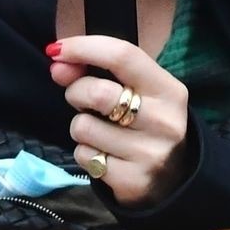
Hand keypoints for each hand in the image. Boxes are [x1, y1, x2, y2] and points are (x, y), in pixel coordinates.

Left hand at [48, 37, 192, 207]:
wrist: (171, 179)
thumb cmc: (145, 124)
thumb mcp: (136, 92)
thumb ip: (98, 72)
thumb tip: (58, 64)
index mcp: (168, 90)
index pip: (123, 56)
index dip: (84, 48)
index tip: (57, 50)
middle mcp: (163, 121)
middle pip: (97, 93)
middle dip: (76, 93)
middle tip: (82, 101)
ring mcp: (149, 154)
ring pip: (83, 127)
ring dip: (80, 128)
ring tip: (99, 133)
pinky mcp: (132, 181)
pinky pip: (84, 156)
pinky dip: (85, 153)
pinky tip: (104, 156)